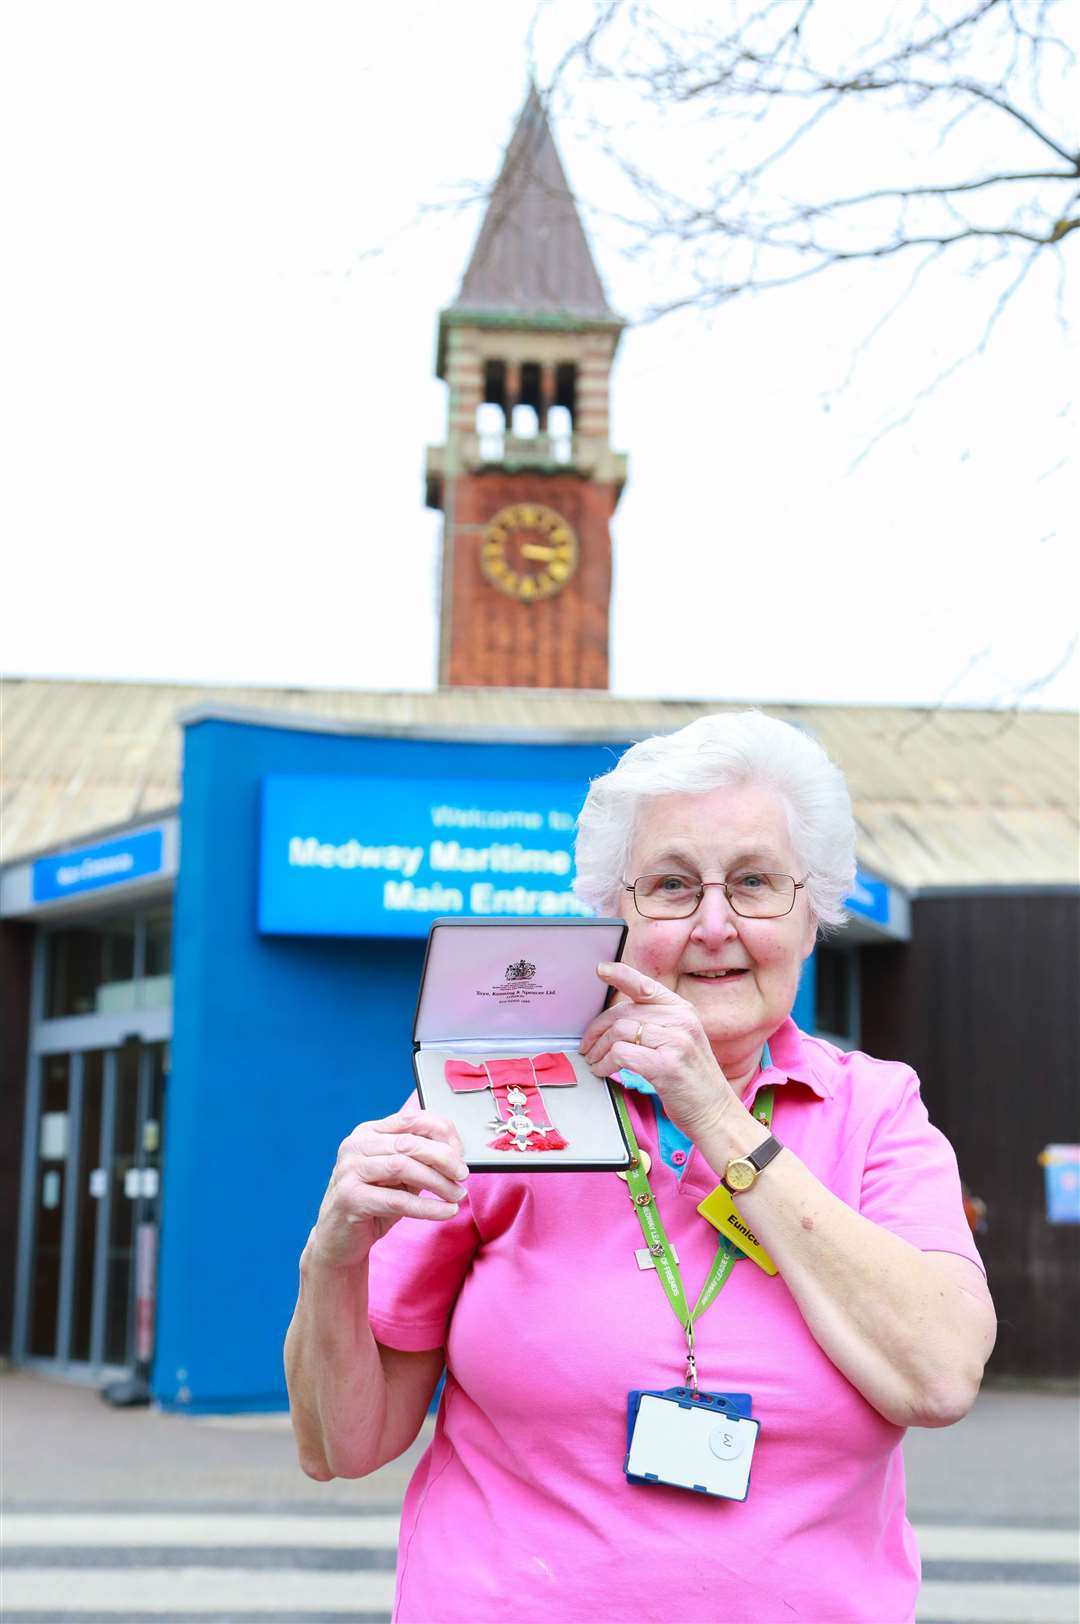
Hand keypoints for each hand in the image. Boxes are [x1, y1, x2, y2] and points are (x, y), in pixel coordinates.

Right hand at [307, 1108, 468, 1271]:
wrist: (339, 1240)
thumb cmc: (374, 1204)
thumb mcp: (399, 1177)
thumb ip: (420, 1161)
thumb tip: (457, 1156)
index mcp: (368, 1132)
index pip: (411, 1119)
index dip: (441, 1133)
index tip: (461, 1152)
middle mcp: (355, 1145)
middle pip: (409, 1143)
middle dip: (443, 1157)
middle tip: (463, 1174)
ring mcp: (349, 1170)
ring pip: (403, 1167)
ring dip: (438, 1182)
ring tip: (457, 1195)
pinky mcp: (350, 1198)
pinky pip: (397, 1200)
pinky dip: (427, 1207)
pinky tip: (446, 1212)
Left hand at [580, 961, 739, 1140]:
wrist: (716, 1112)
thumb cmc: (693, 1080)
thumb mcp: (681, 1041)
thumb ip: (656, 1024)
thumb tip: (617, 1019)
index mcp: (684, 1011)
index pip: (647, 986)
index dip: (621, 975)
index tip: (602, 970)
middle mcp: (681, 1021)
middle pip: (624, 1012)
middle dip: (598, 1029)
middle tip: (587, 1044)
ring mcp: (675, 1042)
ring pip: (619, 1032)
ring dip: (599, 1049)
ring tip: (595, 1060)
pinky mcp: (666, 1065)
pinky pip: (621, 1054)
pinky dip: (606, 1063)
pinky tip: (604, 1071)